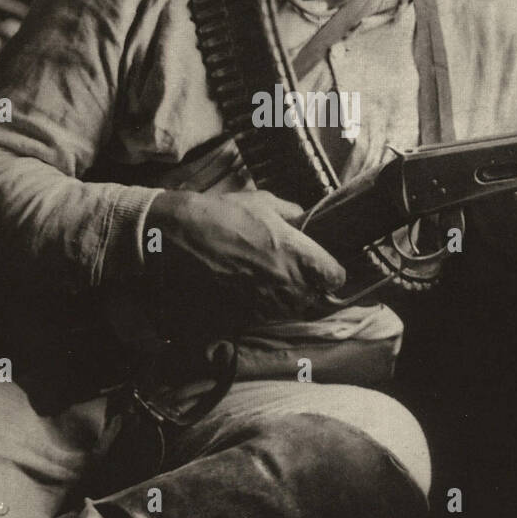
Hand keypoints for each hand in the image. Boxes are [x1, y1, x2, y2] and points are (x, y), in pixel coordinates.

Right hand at [151, 188, 346, 319]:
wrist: (181, 236)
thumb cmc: (223, 213)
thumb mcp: (262, 202)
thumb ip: (290, 212)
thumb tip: (302, 217)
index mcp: (296, 252)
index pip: (335, 277)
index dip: (332, 272)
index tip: (324, 266)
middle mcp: (285, 280)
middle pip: (315, 298)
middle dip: (310, 287)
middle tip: (296, 273)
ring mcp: (264, 299)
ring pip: (291, 309)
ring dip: (288, 298)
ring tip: (273, 282)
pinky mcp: (243, 311)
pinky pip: (266, 315)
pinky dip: (264, 306)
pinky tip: (253, 289)